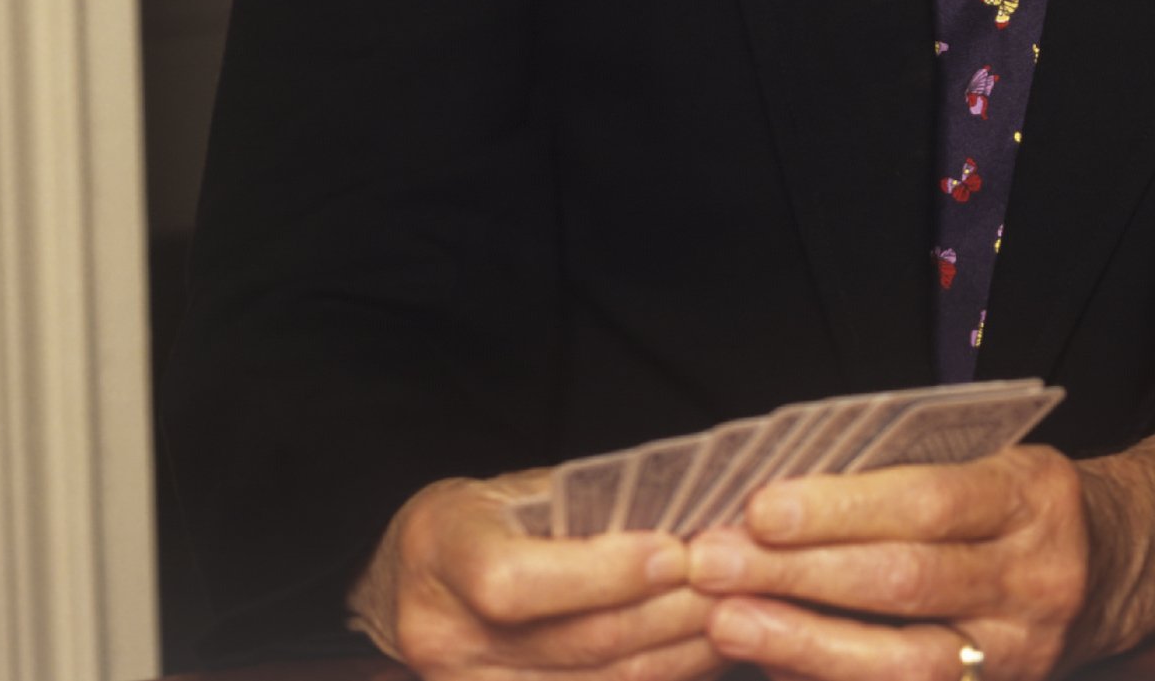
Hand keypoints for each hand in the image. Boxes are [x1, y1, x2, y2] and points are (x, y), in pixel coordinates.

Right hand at [350, 473, 718, 679]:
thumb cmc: (481, 521)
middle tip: (742, 576)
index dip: (604, 572)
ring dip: (684, 648)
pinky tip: (708, 648)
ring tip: (743, 609)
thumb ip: (588, 508)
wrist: (411, 583)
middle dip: (673, 608)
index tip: (675, 551)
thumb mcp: (516, 492)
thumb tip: (691, 518)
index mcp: (441, 555)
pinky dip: (664, 675)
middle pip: (577, 641)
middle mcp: (444, 637)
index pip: (514, 583)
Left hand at [687, 442, 1094, 680]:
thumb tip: (781, 505)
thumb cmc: (1027, 505)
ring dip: (803, 642)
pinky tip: (772, 666)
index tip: (761, 507)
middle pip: (907, 582)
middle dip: (799, 573)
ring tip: (727, 622)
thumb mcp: (992, 463)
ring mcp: (1019, 652)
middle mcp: (1033, 579)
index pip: (929, 504)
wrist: (1117, 566)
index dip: (841, 508)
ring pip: (906, 661)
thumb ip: (906, 480)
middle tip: (712, 562)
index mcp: (1032, 498)